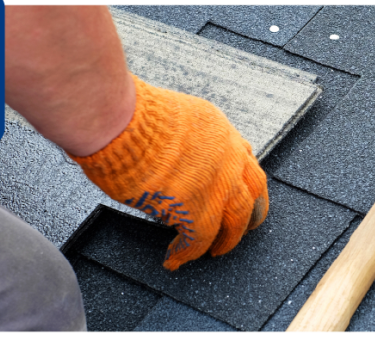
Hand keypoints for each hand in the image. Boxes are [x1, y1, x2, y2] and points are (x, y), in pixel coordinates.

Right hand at [71, 74, 268, 269]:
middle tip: (245, 229)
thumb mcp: (172, 117)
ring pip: (236, 220)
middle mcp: (228, 157)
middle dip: (251, 214)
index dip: (242, 180)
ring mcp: (217, 184)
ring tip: (216, 252)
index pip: (245, 159)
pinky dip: (186, 253)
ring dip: (227, 240)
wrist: (121, 123)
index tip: (241, 192)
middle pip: (254, 192)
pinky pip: (199, 240)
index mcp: (220, 131)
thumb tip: (170, 157)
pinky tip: (174, 258)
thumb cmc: (130, 115)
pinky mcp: (197, 209)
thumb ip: (183, 139)